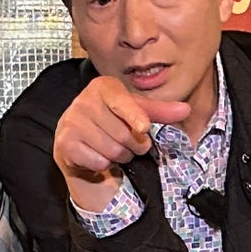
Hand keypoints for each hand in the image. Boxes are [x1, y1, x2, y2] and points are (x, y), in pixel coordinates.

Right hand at [53, 75, 191, 210]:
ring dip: (120, 156)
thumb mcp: (137, 114)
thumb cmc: (113, 124)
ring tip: (113, 148)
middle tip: (128, 143)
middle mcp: (84, 100)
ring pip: (112, 150)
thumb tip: (185, 110)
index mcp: (103, 87)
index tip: (143, 128)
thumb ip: (161, 112)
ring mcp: (71, 121)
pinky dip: (104, 164)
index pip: (123, 103)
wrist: (80, 142)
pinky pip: (98, 161)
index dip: (135, 117)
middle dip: (133, 145)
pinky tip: (98, 155)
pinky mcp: (65, 143)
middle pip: (124, 134)